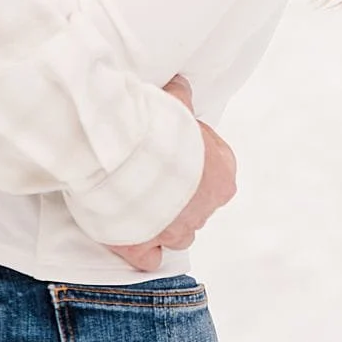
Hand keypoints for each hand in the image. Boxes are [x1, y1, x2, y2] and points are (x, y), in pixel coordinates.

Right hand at [108, 77, 235, 271]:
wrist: (119, 149)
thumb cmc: (153, 125)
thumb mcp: (173, 103)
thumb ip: (181, 98)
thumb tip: (182, 84)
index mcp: (222, 176)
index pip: (217, 170)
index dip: (191, 157)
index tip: (167, 145)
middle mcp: (206, 209)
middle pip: (196, 203)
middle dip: (175, 193)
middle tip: (145, 168)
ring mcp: (176, 231)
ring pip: (177, 232)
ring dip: (160, 220)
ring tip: (133, 199)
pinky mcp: (144, 246)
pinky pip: (149, 257)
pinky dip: (140, 248)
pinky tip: (126, 231)